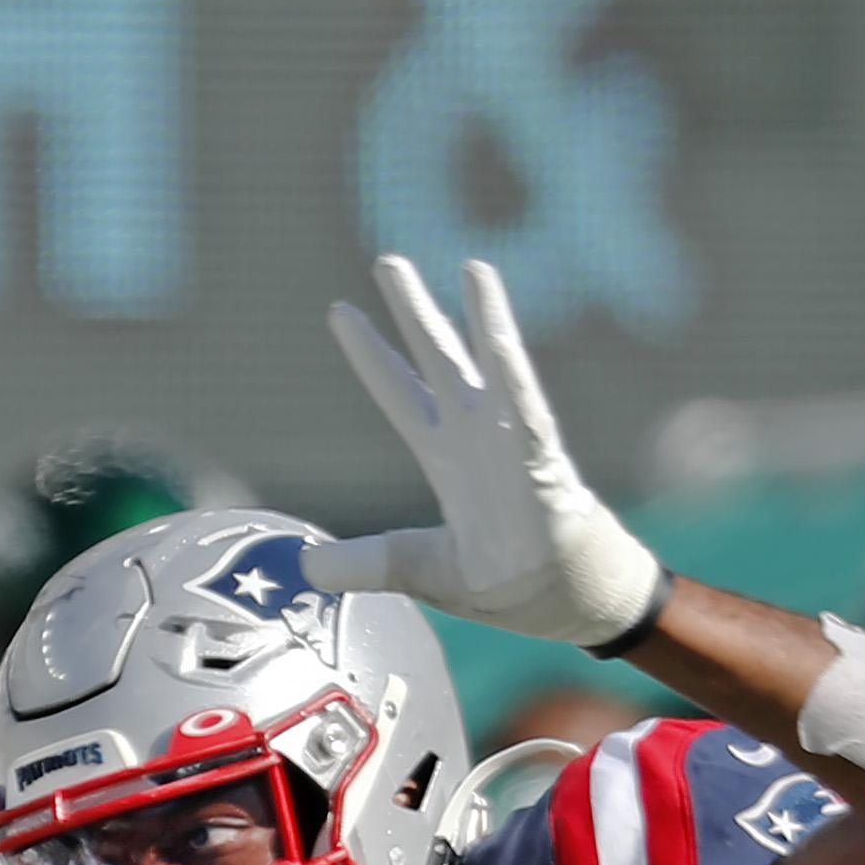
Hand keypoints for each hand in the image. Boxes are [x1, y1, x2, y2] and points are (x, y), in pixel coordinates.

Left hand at [304, 255, 666, 649]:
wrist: (559, 604)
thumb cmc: (502, 582)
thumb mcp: (417, 572)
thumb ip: (366, 564)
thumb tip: (305, 569)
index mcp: (444, 456)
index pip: (398, 391)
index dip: (371, 353)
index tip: (339, 311)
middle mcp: (475, 435)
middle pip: (439, 358)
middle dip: (414, 310)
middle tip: (389, 261)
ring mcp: (511, 442)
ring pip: (494, 366)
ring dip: (484, 318)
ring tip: (474, 266)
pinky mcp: (542, 462)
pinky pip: (527, 411)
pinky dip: (512, 374)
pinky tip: (500, 335)